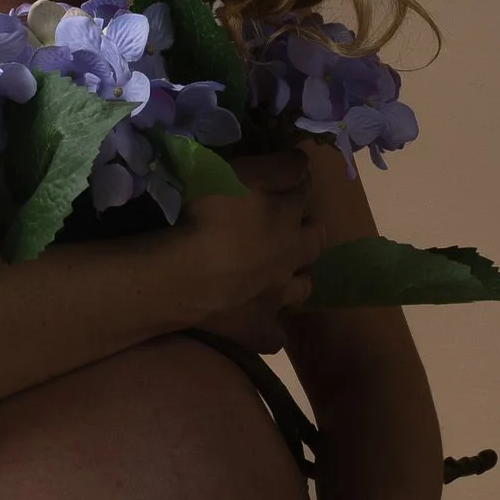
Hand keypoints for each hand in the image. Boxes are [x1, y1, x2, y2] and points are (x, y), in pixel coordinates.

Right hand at [182, 151, 319, 349]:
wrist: (185, 274)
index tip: (288, 177)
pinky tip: (260, 322)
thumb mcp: (239, 172)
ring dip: (297, 278)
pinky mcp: (258, 328)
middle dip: (308, 231)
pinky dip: (271, 328)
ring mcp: (278, 295)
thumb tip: (305, 163)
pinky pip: (274, 335)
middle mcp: (291, 255)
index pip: (302, 190)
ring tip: (282, 274)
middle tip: (291, 228)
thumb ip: (276, 166)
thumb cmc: (207, 215)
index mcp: (287, 215)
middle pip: (314, 241)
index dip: (297, 181)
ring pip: (302, 288)